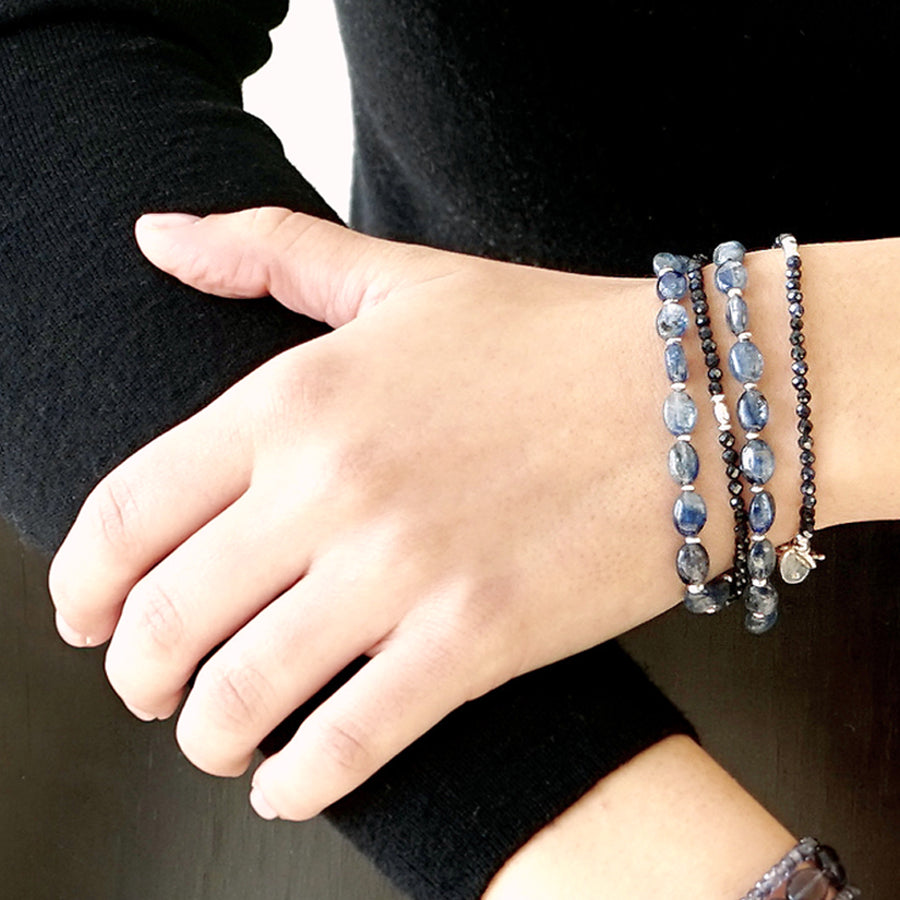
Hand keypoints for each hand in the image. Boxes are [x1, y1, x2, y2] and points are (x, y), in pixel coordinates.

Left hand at [48, 208, 726, 820]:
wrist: (693, 397)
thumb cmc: (544, 337)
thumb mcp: (399, 278)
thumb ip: (267, 251)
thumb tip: (155, 234)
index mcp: (295, 398)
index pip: (127, 512)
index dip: (79, 582)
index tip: (83, 618)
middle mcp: (331, 487)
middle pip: (166, 619)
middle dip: (134, 676)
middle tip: (147, 689)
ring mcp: (403, 570)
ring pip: (239, 697)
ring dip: (205, 738)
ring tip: (217, 738)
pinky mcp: (477, 640)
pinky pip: (348, 744)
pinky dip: (299, 784)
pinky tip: (290, 784)